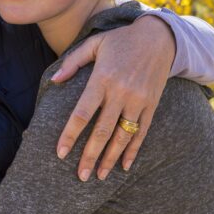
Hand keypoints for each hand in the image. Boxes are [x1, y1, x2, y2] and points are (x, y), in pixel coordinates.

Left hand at [50, 15, 174, 180]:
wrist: (159, 37)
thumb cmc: (120, 41)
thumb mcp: (94, 43)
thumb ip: (73, 62)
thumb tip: (54, 80)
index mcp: (102, 79)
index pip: (83, 113)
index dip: (71, 135)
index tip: (61, 153)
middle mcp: (121, 92)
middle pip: (102, 131)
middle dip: (90, 155)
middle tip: (79, 176)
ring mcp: (138, 101)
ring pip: (122, 136)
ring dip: (111, 158)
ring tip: (99, 176)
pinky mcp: (151, 105)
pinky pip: (142, 132)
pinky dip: (133, 151)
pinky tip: (124, 166)